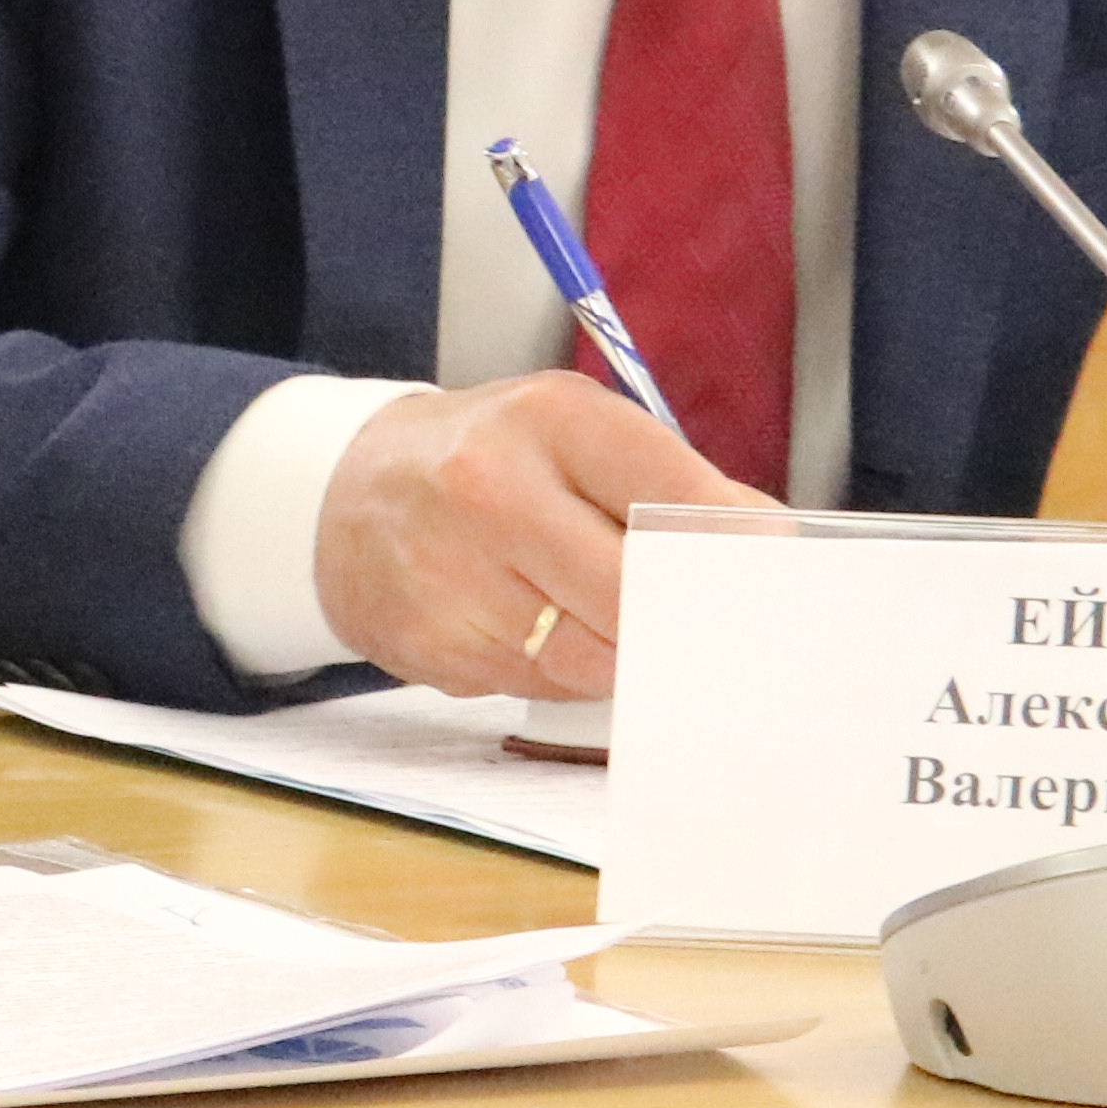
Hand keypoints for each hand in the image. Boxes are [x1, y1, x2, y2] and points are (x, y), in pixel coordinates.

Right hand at [308, 374, 777, 697]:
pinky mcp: (430, 644)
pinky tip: (531, 625)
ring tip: (597, 612)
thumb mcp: (571, 429)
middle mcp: (490, 490)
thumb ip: (667, 480)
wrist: (340, 492)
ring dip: (621, 651)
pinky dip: (560, 670)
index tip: (766, 570)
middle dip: (679, 617)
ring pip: (597, 658)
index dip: (734, 547)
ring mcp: (452, 573)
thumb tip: (766, 541)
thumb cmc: (485, 458)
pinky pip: (543, 687)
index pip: (674, 499)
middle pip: (637, 597)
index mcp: (546, 420)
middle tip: (704, 622)